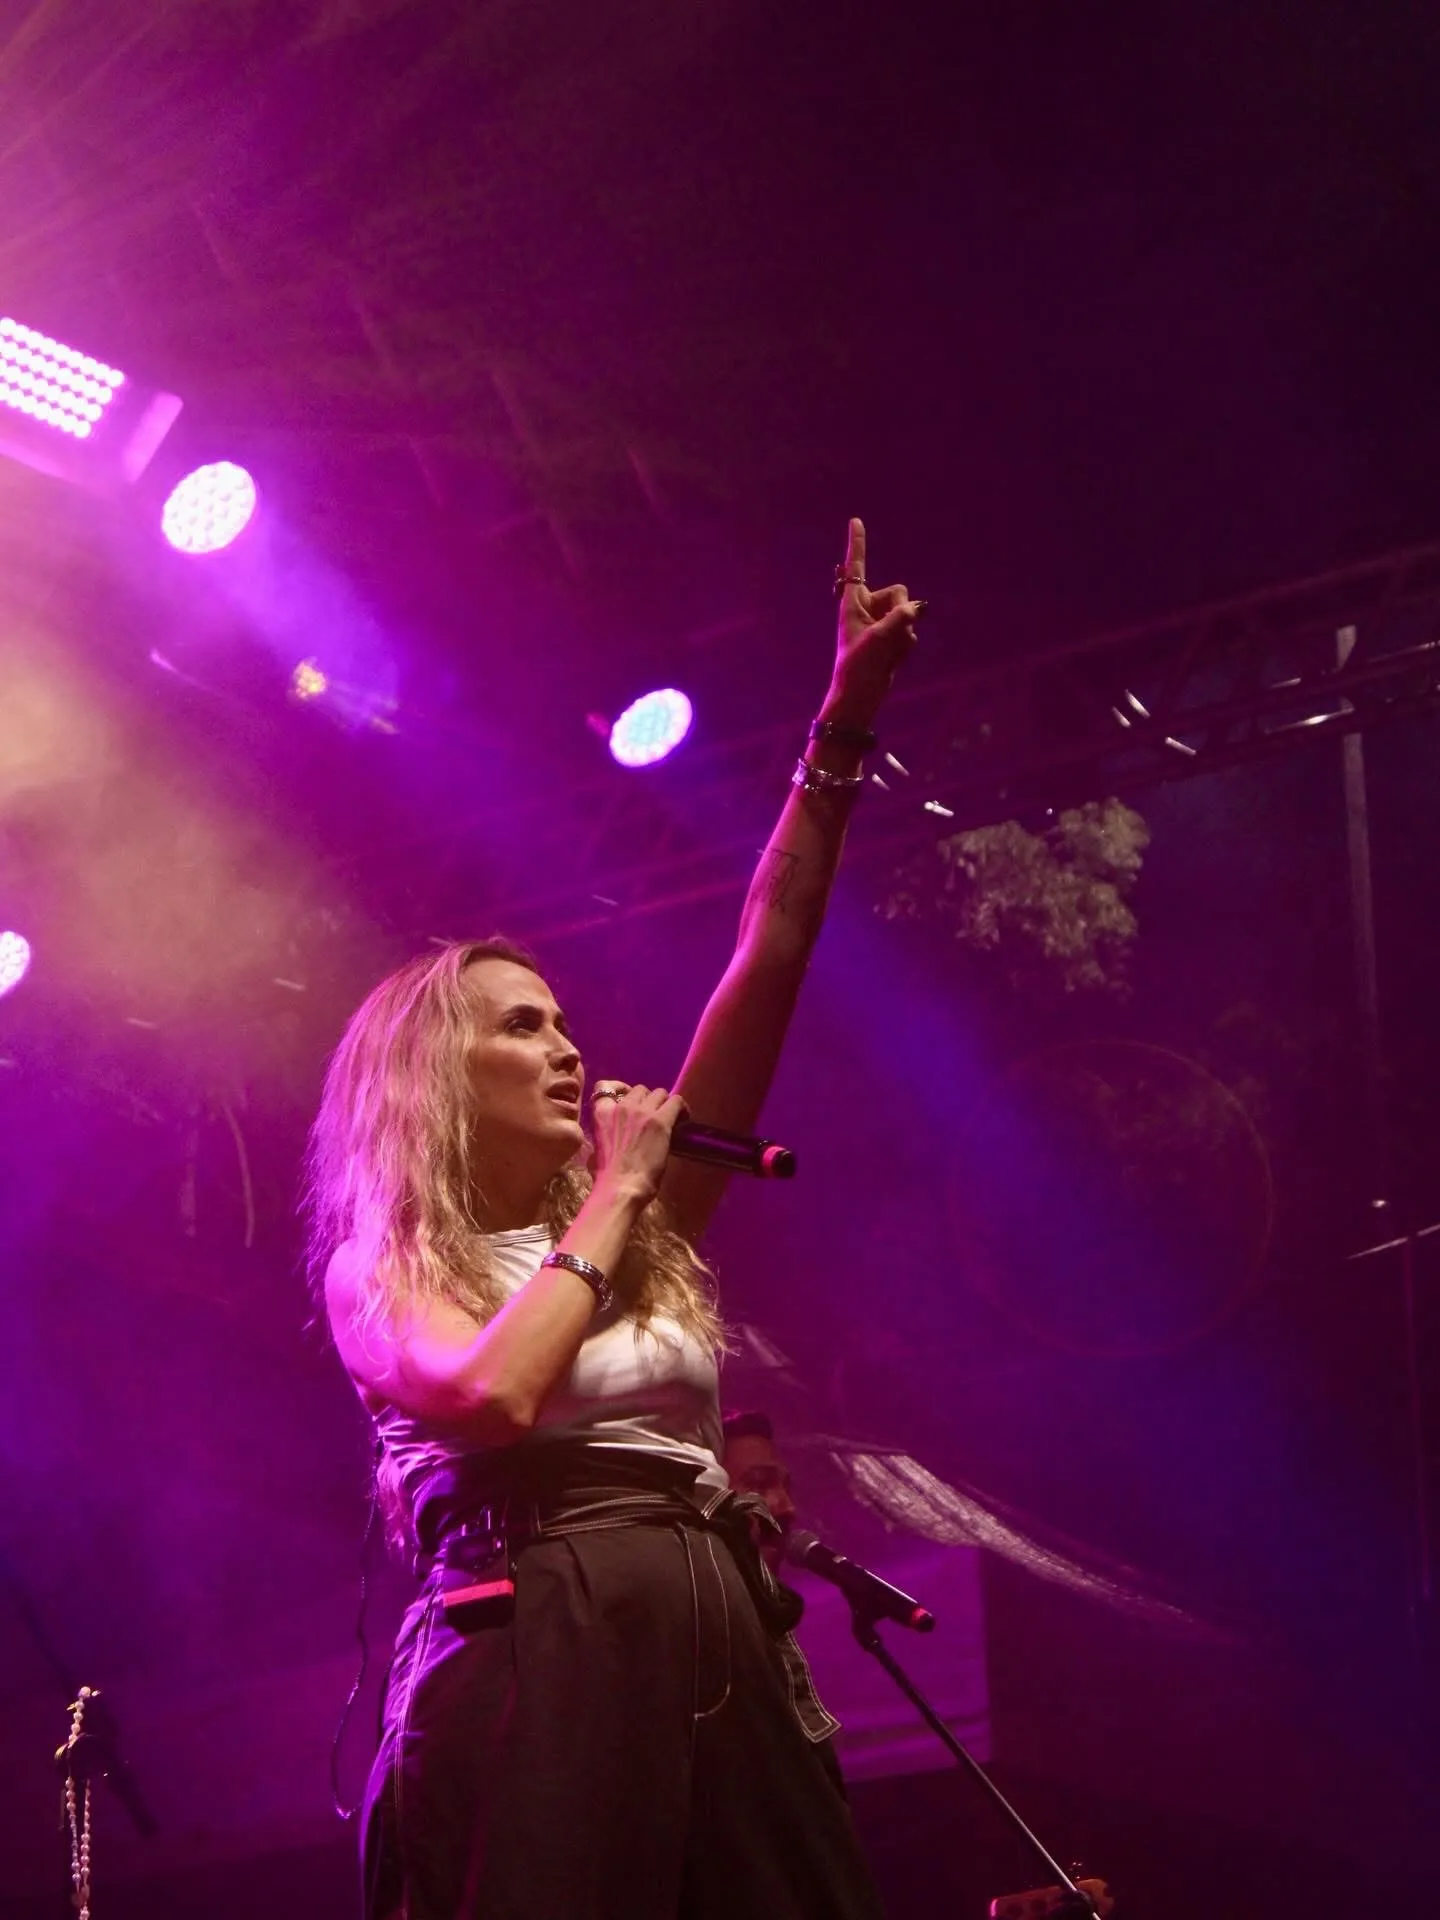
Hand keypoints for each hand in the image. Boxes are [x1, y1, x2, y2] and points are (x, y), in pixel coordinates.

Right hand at [588, 1083, 684, 1206]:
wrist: (620, 1187)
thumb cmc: (606, 1175)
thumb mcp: (597, 1147)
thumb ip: (606, 1132)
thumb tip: (615, 1134)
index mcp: (601, 1113)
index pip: (605, 1086)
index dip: (620, 1089)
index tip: (631, 1101)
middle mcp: (620, 1106)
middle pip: (639, 1089)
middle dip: (647, 1100)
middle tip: (653, 1115)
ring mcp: (641, 1112)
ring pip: (659, 1092)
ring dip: (664, 1104)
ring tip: (671, 1117)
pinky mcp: (660, 1121)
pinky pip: (676, 1101)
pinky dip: (681, 1108)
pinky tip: (683, 1119)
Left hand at [830, 517, 920, 717]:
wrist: (860, 694)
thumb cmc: (860, 666)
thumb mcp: (880, 638)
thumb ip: (900, 618)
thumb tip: (916, 609)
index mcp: (853, 603)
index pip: (855, 567)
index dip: (857, 543)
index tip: (855, 520)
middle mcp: (867, 608)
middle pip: (899, 592)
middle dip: (902, 610)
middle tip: (890, 634)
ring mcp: (881, 622)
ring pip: (908, 613)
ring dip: (904, 634)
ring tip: (887, 653)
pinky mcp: (892, 636)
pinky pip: (910, 631)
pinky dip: (906, 645)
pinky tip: (893, 659)